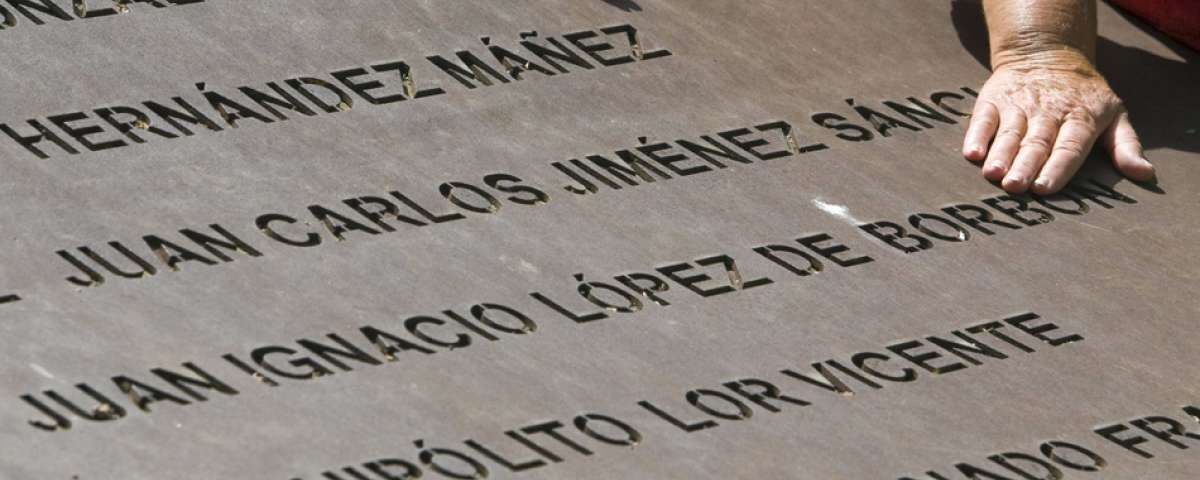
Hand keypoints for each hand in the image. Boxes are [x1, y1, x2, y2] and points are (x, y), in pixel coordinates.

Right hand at [961, 54, 1154, 193]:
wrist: (1047, 54)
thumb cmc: (1084, 95)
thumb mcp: (1114, 114)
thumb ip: (1126, 146)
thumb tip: (1144, 174)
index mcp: (1080, 117)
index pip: (1069, 147)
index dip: (1057, 167)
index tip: (1045, 188)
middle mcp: (1048, 111)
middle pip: (1036, 143)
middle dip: (1025, 165)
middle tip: (1015, 186)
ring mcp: (1019, 104)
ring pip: (1009, 133)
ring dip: (1000, 154)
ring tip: (993, 174)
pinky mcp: (994, 99)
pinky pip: (983, 119)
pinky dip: (976, 135)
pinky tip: (972, 153)